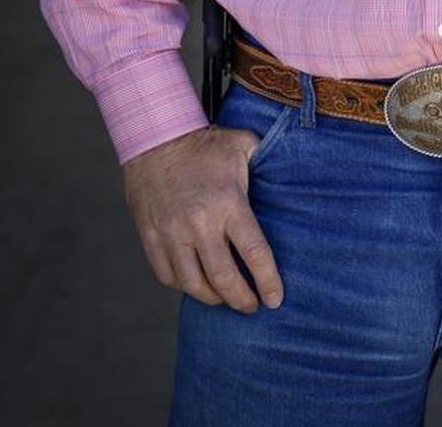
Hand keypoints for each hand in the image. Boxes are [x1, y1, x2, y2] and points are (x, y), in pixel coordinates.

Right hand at [123, 125, 282, 312]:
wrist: (155, 136)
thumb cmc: (205, 144)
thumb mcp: (243, 145)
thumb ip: (266, 164)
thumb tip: (291, 174)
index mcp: (228, 202)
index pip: (254, 253)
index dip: (267, 281)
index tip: (274, 299)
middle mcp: (199, 223)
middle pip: (224, 279)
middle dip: (242, 300)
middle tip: (252, 306)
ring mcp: (172, 232)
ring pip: (193, 285)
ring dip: (213, 298)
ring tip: (225, 298)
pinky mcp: (150, 236)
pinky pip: (167, 276)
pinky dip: (184, 286)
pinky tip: (196, 283)